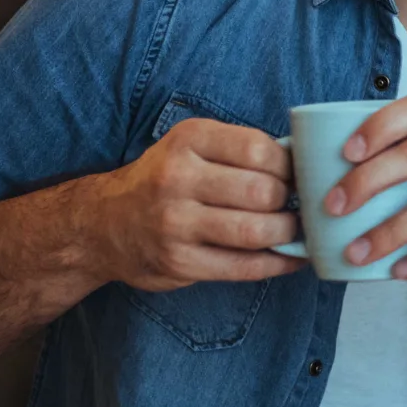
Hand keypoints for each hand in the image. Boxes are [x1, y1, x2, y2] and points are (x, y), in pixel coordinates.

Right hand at [87, 118, 301, 290]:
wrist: (104, 223)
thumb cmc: (164, 179)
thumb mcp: (192, 146)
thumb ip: (239, 149)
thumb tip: (302, 164)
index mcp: (188, 140)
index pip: (258, 149)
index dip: (288, 165)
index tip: (294, 174)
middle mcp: (178, 178)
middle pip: (261, 192)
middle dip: (289, 201)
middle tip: (295, 204)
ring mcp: (176, 223)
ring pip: (255, 231)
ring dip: (287, 233)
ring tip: (293, 229)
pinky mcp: (179, 262)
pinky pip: (243, 266)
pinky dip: (277, 264)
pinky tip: (290, 258)